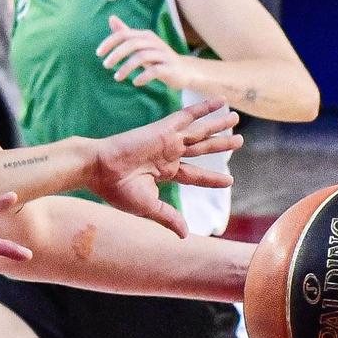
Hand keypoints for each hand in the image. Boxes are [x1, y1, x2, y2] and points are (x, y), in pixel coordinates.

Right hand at [80, 99, 241, 236]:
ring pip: (200, 132)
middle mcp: (168, 154)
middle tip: (239, 141)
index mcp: (164, 172)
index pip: (194, 175)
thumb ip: (169, 217)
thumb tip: (185, 235)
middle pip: (201, 149)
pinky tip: (220, 102)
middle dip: (220, 145)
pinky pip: (188, 116)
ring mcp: (167, 140)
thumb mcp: (148, 206)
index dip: (211, 178)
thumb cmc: (117, 189)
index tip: (229, 180)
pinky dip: (204, 108)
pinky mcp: (164, 129)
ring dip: (218, 125)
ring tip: (236, 119)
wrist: (99, 169)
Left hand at [97, 14, 196, 90]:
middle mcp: (154, 42)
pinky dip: (143, 76)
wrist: (183, 71)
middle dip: (116, 54)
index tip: (98, 54)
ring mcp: (163, 55)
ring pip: (142, 57)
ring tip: (117, 77)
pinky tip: (135, 82)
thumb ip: (126, 33)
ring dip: (126, 67)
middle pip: (132, 44)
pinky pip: (154, 70)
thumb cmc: (157, 57)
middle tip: (105, 65)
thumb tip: (111, 18)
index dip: (109, 43)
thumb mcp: (141, 44)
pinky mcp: (169, 68)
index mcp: (145, 36)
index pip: (124, 34)